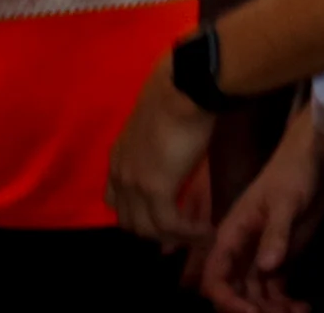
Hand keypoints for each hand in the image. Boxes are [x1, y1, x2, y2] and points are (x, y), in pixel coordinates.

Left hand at [110, 54, 219, 245]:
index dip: (138, 214)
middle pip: (130, 221)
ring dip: (175, 237)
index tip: (163, 218)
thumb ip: (160, 142)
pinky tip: (207, 230)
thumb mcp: (161, 124)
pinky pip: (170, 224)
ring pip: (148, 228)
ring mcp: (135, 184)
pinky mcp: (157, 190)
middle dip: (156, 232)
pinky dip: (189, 232)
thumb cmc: (179, 94)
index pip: (116, 200)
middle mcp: (120, 175)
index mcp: (118, 157)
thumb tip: (174, 150)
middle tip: (184, 233)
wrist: (186, 86)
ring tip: (200, 234)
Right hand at [203, 100, 323, 312]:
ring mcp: (258, 257)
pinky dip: (285, 301)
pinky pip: (275, 288)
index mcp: (229, 238)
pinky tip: (302, 307)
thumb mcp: (285, 202)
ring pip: (256, 295)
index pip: (216, 279)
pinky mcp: (279, 258)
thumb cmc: (291, 176)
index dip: (228, 300)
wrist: (311, 161)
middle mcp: (239, 253)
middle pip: (236, 293)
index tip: (251, 311)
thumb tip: (267, 268)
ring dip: (272, 309)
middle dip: (254, 309)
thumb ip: (275, 234)